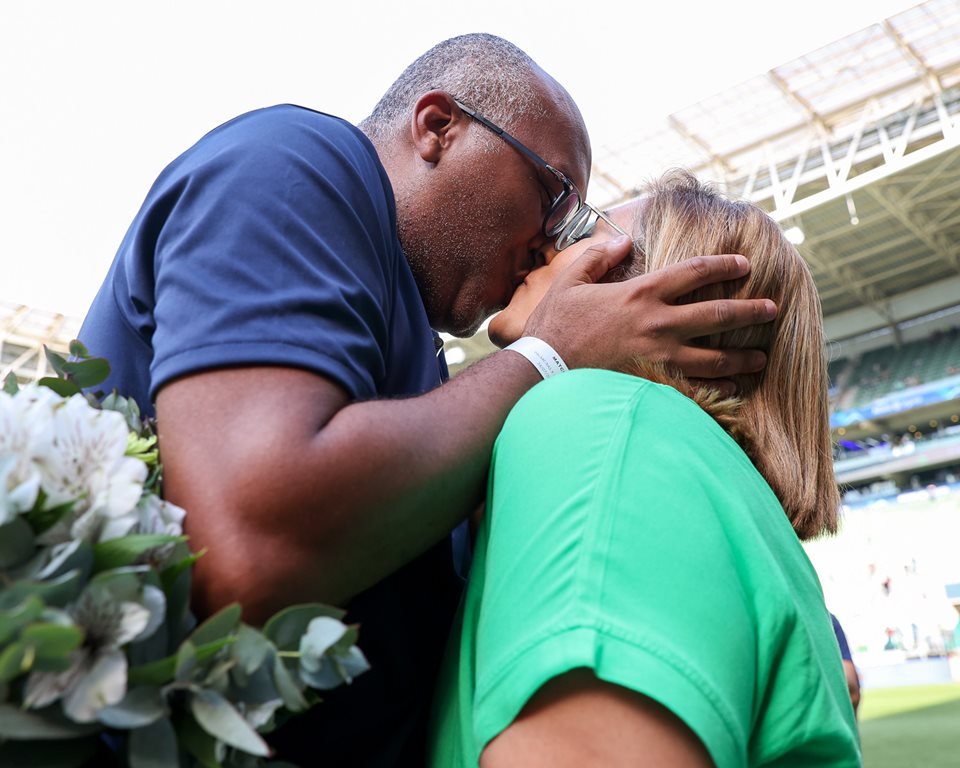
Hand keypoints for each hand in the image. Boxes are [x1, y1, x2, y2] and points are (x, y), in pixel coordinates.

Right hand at [522, 236, 776, 390]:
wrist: (544, 369)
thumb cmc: (554, 326)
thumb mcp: (570, 281)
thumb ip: (599, 256)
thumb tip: (624, 240)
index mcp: (640, 293)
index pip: (693, 272)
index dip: (723, 265)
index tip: (745, 264)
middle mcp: (657, 323)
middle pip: (716, 314)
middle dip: (749, 310)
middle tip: (772, 308)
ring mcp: (658, 357)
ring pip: (713, 356)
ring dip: (742, 356)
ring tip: (762, 356)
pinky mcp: (652, 384)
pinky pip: (696, 387)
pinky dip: (718, 389)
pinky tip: (734, 388)